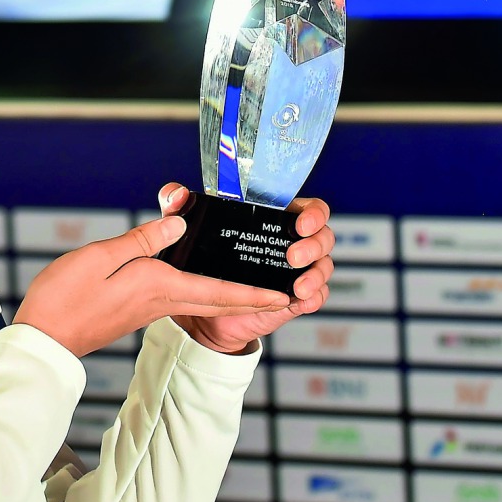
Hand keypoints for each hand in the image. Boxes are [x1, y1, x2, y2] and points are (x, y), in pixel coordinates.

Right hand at [12, 214, 292, 356]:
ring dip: (231, 296)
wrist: (44, 339)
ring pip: (200, 300)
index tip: (285, 296)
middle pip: (217, 300)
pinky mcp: (134, 310)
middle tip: (286, 295)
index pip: (218, 291)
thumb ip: (142, 240)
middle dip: (252, 299)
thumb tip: (180, 223)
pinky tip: (202, 283)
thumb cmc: (65, 297)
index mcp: (158, 286)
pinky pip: (180, 299)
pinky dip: (204, 293)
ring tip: (255, 287)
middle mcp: (159, 300)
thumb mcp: (101, 257)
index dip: (254, 294)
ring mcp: (147, 308)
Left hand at [160, 184, 334, 354]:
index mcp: (276, 220)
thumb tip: (178, 194)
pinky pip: (318, 296)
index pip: (310, 209)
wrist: (201, 307)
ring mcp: (297, 272)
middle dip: (314, 245)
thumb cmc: (201, 259)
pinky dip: (314, 297)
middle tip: (292, 256)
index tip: (299, 223)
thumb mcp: (186, 229)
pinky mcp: (294, 299)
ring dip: (315, 274)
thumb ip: (177, 206)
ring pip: (324, 266)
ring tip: (298, 285)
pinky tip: (300, 298)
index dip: (313, 213)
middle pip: (324, 237)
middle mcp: (294, 243)